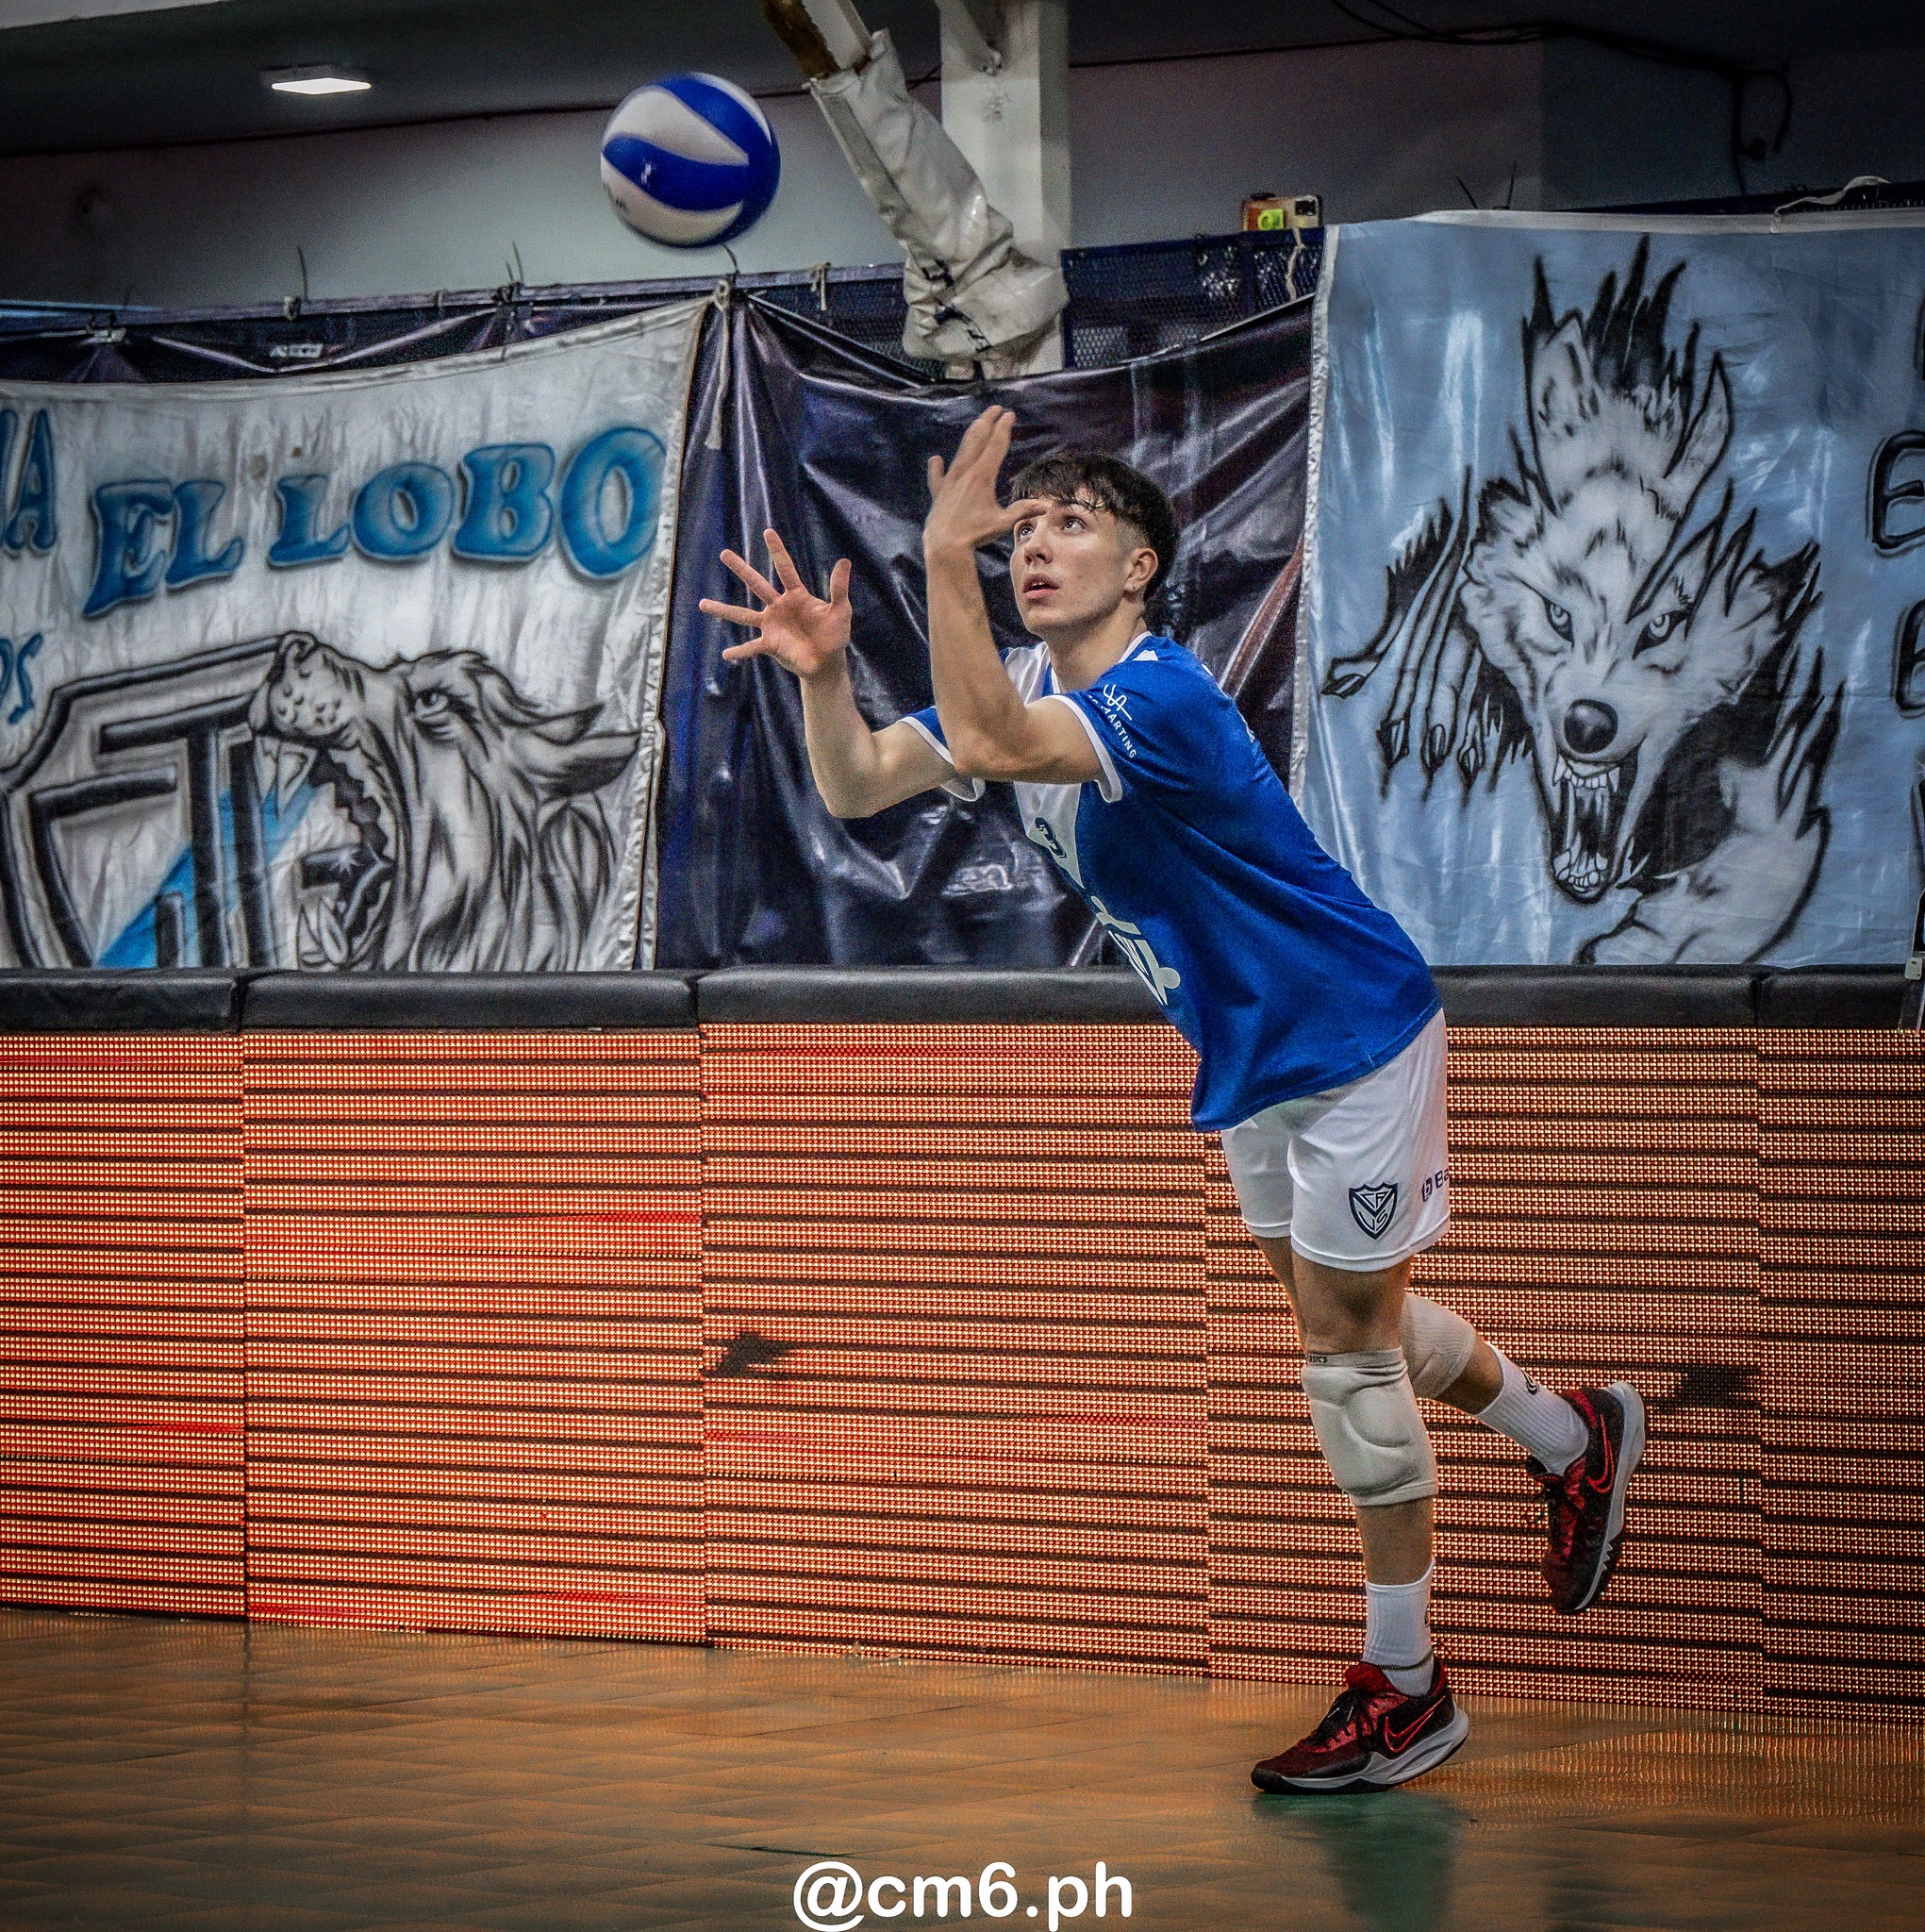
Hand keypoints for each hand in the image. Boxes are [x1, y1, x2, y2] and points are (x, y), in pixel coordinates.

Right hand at [699, 529, 851, 679]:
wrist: (827, 662)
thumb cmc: (834, 635)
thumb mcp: (841, 610)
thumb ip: (839, 588)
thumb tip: (844, 561)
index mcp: (796, 595)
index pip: (786, 569)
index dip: (777, 551)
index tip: (767, 531)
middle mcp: (778, 607)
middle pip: (757, 584)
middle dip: (741, 569)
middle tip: (724, 553)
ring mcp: (771, 625)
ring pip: (743, 614)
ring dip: (723, 609)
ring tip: (702, 603)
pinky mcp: (770, 644)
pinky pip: (751, 647)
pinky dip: (739, 651)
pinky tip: (726, 654)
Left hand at [923, 405, 1048, 559]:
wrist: (945, 544)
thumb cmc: (975, 533)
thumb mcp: (1003, 523)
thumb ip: (1022, 510)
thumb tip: (1044, 506)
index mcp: (982, 475)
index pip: (996, 445)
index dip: (1003, 428)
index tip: (1009, 415)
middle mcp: (965, 471)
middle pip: (977, 439)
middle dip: (987, 421)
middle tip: (995, 409)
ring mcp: (950, 479)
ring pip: (961, 450)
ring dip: (970, 434)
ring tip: (977, 423)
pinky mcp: (939, 491)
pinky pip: (937, 475)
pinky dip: (937, 467)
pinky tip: (936, 459)